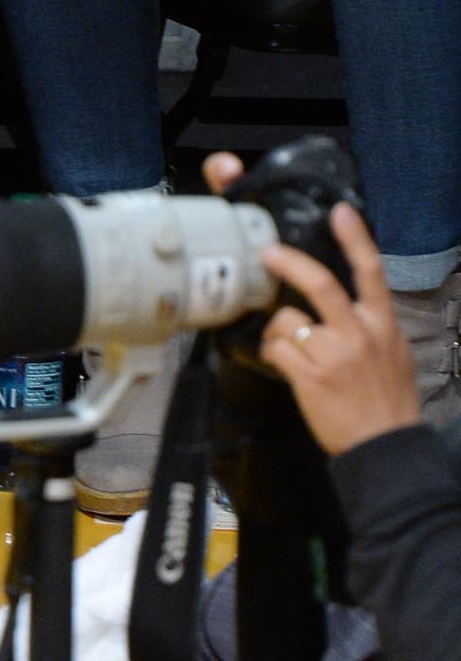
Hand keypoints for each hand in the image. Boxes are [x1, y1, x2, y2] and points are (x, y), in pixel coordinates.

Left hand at [202, 153, 420, 456]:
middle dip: (288, 262)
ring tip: (285, 346)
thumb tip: (352, 302)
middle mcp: (359, 334)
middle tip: (267, 252)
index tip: (339, 211)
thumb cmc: (388, 400)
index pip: (372, 274)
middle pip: (320, 284)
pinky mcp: (309, 376)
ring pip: (286, 319)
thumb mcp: (394, 353)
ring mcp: (333, 355)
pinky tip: (281, 364)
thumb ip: (371, 324)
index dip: (356, 239)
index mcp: (383, 326)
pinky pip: (275, 349)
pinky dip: (272, 353)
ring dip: (277, 330)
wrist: (386, 449)